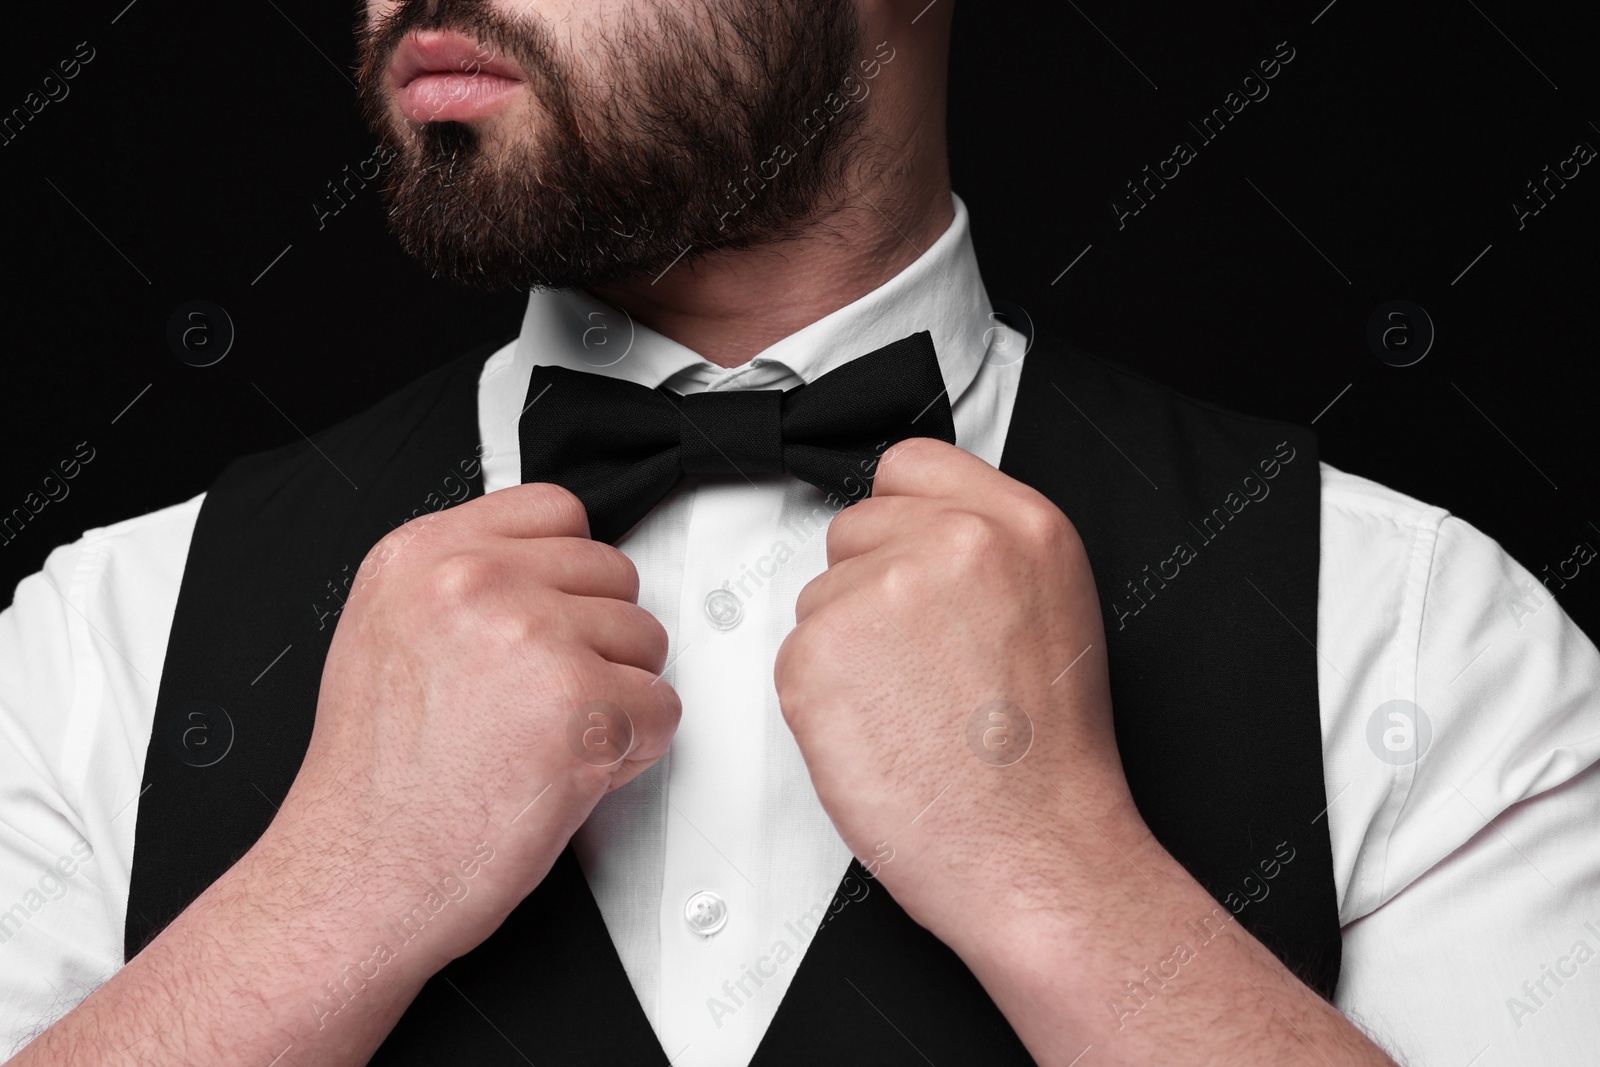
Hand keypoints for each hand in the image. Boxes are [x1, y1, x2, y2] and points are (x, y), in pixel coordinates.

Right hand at [271, 482, 680, 969]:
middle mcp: (478, 582)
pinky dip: (635, 750)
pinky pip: (663, 707)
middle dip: (597, 639)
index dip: (570, 575)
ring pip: (645, 638)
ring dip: (618, 693)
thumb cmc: (374, 784)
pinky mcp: (585, 704)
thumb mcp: (385, 635)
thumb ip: (459, 587)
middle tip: (546, 699)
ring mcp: (535, 638)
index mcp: (423, 556)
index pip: (556, 510)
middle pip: (612, 573)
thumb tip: (539, 572)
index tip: (556, 616)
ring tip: (549, 739)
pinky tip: (572, 770)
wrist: (359, 875)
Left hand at [775, 438, 1133, 946]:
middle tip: (920, 663)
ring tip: (910, 706)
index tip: (910, 565)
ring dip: (846, 647)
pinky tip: (878, 732)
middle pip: (854, 528)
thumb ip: (987, 550)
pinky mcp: (817, 653)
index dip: (901, 522)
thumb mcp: (1055, 610)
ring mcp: (879, 594)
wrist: (1034, 850)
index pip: (908, 466)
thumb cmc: (1046, 760)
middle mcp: (950, 544)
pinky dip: (820, 698)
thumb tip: (918, 531)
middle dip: (871, 588)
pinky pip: (794, 654)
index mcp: (1019, 526)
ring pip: (820, 595)